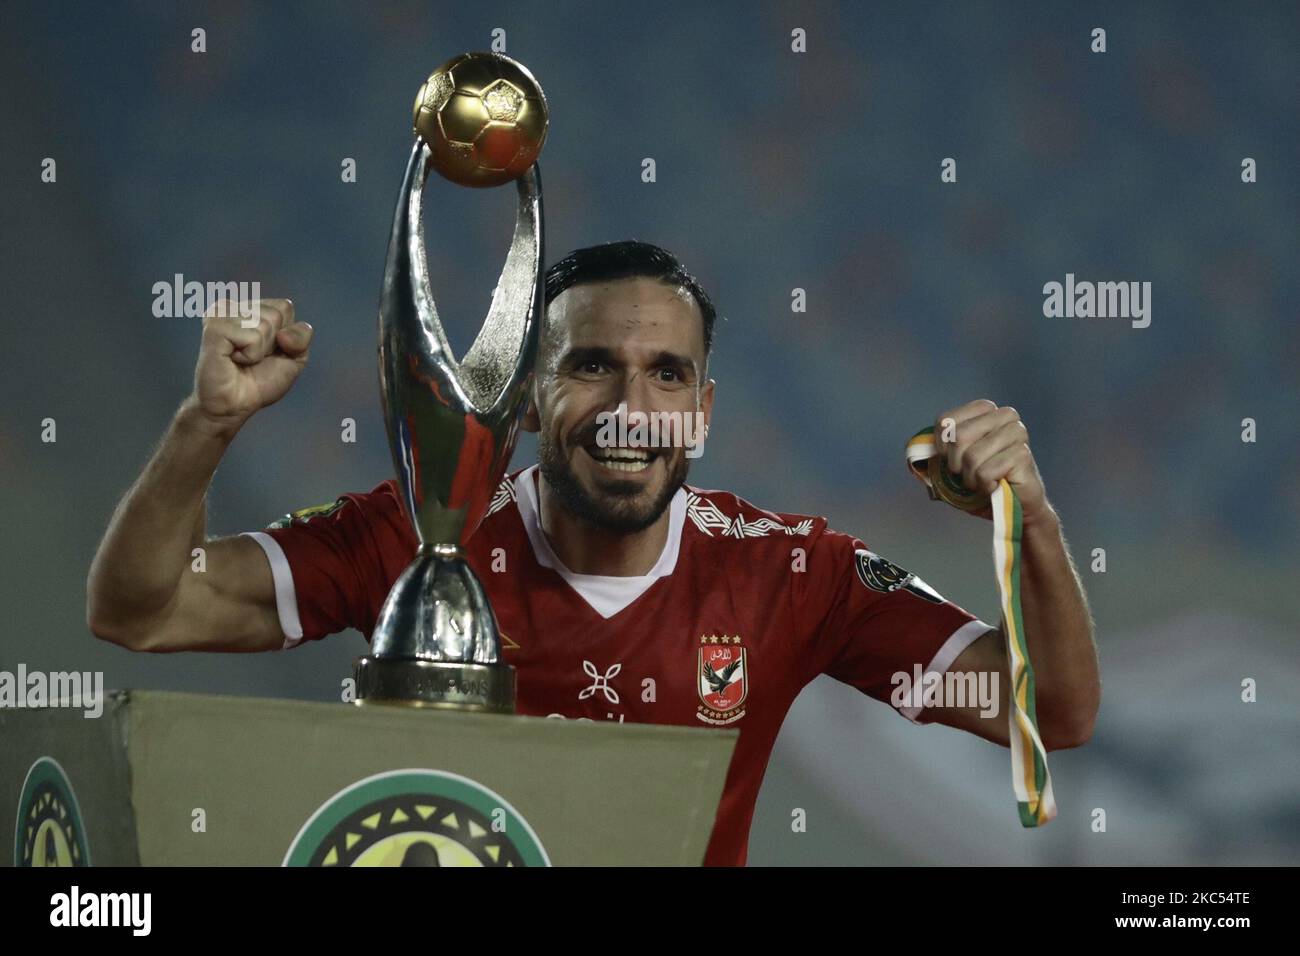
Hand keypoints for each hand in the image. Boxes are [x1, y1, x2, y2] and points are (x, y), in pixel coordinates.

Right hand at [189, 298, 312, 434]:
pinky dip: (250, 355)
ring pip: (265, 323)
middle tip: (252, 357)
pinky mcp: (214, 328)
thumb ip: (302, 337)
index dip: (286, 335)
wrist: (236, 405)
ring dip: (260, 351)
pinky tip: (233, 359)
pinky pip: (252, 337)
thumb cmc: (260, 381)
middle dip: (273, 344)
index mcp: (250, 308)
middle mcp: (234, 306)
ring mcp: (221, 314)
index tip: (268, 351)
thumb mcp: (294, 358)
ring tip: (241, 359)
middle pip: (277, 313)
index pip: (285, 307)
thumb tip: (283, 333)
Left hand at [932, 400, 1054, 525]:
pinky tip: (996, 487)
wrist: (1013, 507)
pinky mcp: (1023, 454)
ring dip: (971, 479)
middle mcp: (1004, 415)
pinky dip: (984, 487)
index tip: (952, 461)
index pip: (945, 421)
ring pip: (972, 457)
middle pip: (958, 436)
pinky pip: (986, 472)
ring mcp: (1017, 432)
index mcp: (984, 409)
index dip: (941, 448)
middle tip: (968, 475)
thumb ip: (936, 454)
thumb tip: (912, 453)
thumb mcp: (953, 465)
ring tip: (983, 482)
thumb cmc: (981, 482)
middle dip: (956, 465)